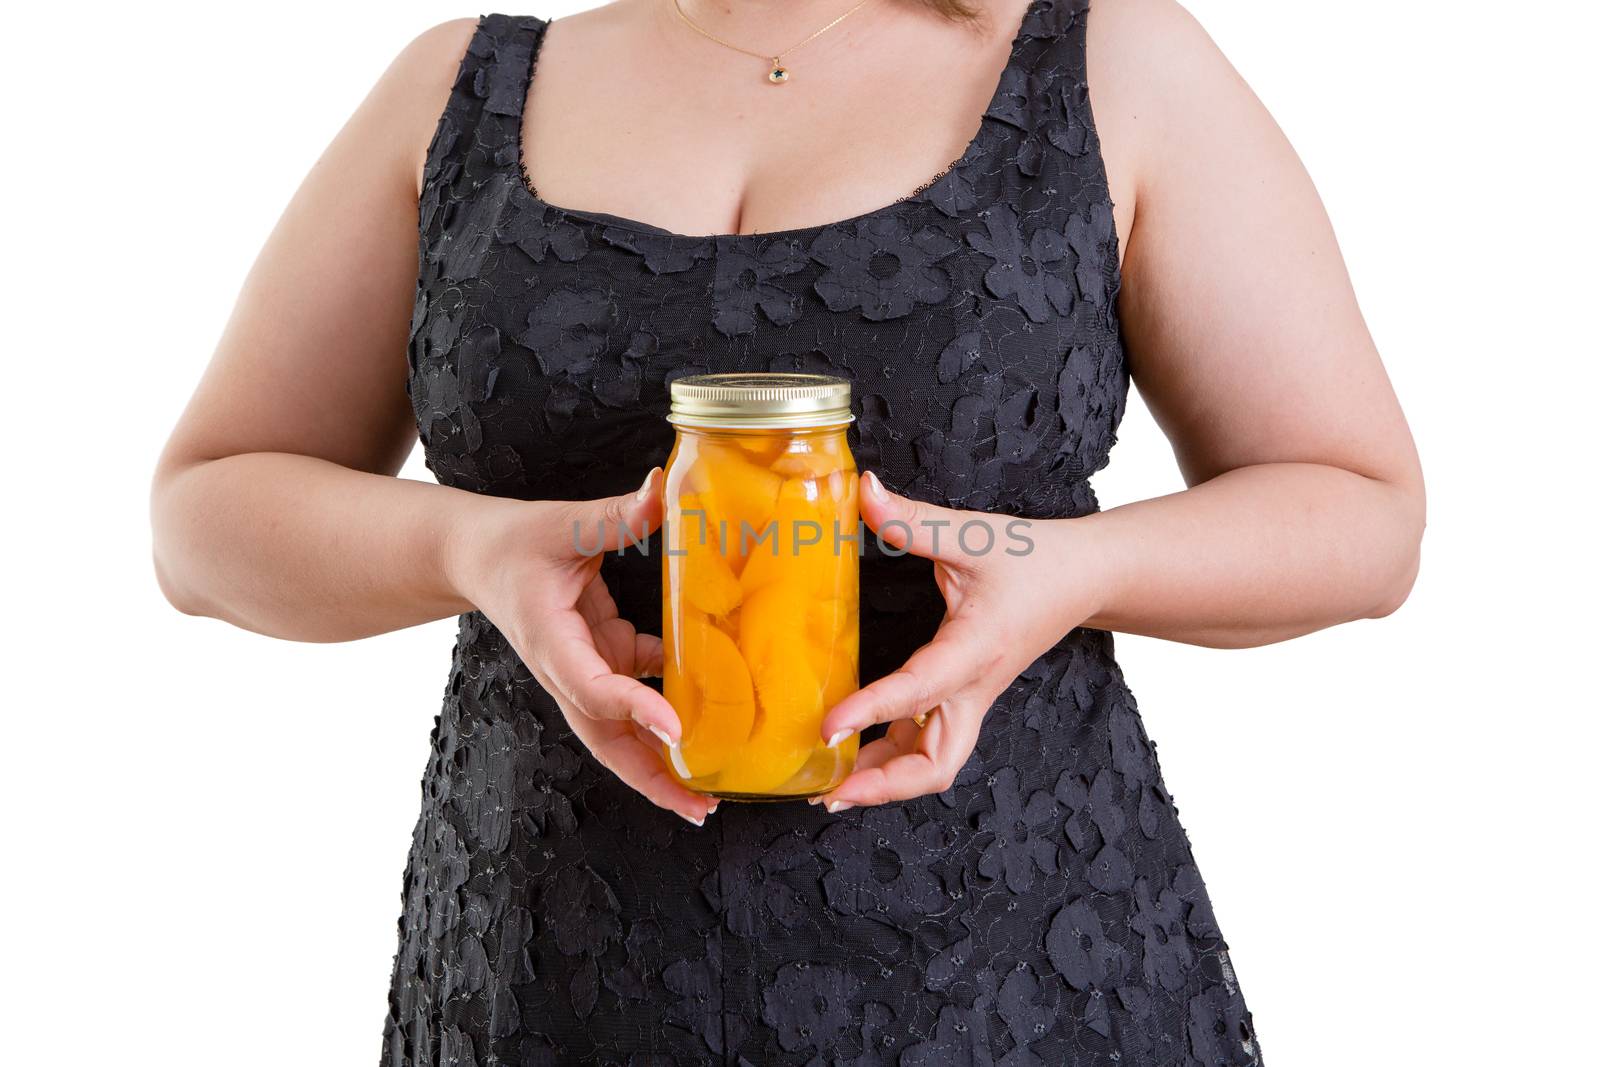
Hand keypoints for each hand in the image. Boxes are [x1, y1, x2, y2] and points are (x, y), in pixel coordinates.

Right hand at [447, 468, 716, 825]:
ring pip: (620, 731)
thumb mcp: (560, 525)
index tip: (676, 729)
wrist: (474, 556)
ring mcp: (584, 671)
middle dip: (651, 779)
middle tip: (700, 807)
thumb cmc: (510, 543)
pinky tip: (711, 718)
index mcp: (551, 643)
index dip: (635, 708)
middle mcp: (567, 671)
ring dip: (660, 762)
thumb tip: (661, 489)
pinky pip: (636, 695)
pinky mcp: (599, 659)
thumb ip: (612, 515)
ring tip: (707, 793)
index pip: (593, 688)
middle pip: (607, 741)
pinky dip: (668, 709)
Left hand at [814, 471, 1102, 810]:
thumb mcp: (974, 534)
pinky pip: (929, 741)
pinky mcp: (966, 697)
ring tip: (829, 786)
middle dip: (883, 786)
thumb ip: (913, 519)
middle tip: (829, 792)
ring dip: (884, 780)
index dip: (871, 711)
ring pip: (933, 762)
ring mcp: (972, 699)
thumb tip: (862, 488)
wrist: (1086, 577)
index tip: (827, 727)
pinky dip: (892, 757)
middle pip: (935, 764)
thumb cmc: (1035, 559)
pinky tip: (854, 756)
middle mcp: (974, 688)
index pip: (919, 691)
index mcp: (975, 650)